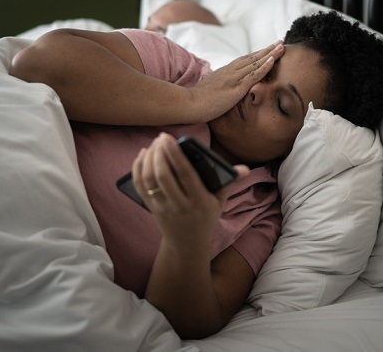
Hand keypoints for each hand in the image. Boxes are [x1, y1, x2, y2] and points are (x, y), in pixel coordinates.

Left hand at [132, 133, 248, 255]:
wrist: (187, 244)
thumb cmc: (205, 218)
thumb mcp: (219, 202)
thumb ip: (229, 183)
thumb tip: (245, 168)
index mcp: (199, 201)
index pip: (185, 175)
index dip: (175, 155)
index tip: (167, 138)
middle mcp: (179, 205)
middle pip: (163, 176)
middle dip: (159, 154)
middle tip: (161, 137)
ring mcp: (162, 207)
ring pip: (149, 180)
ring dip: (149, 159)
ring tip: (154, 144)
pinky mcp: (151, 208)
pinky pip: (139, 186)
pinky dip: (137, 168)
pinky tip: (143, 155)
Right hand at [188, 41, 284, 122]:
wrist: (189, 103)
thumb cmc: (196, 100)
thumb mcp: (210, 90)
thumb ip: (219, 87)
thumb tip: (223, 89)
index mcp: (225, 72)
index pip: (245, 60)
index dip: (257, 55)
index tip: (268, 50)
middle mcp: (231, 71)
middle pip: (253, 57)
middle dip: (267, 49)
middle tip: (280, 42)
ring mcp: (234, 78)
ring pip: (256, 63)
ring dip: (270, 54)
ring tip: (282, 46)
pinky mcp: (236, 88)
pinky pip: (253, 75)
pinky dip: (265, 66)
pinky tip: (273, 60)